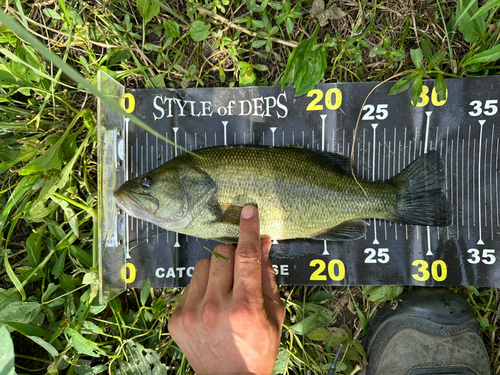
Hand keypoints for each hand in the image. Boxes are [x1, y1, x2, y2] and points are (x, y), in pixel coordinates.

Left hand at [169, 205, 284, 374]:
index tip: (249, 210)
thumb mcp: (273, 314)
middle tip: (240, 270)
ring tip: (224, 291)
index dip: (248, 229)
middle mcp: (215, 308)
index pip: (246, 257)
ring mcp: (191, 313)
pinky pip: (189, 284)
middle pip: (221, 254)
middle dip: (234, 255)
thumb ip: (266, 276)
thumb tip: (263, 243)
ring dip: (216, 270)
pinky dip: (202, 287)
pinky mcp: (175, 319)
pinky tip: (210, 306)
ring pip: (203, 265)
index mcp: (245, 308)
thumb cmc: (259, 348)